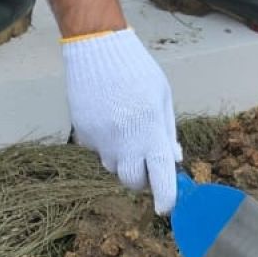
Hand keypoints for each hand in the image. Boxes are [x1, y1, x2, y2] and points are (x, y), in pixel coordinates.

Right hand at [62, 28, 182, 213]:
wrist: (97, 49)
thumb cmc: (137, 70)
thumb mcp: (163, 96)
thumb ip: (167, 131)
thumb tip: (174, 160)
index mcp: (149, 130)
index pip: (160, 176)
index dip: (165, 197)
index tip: (167, 207)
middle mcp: (124, 141)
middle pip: (132, 180)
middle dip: (142, 177)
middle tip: (147, 161)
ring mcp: (100, 140)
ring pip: (113, 166)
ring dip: (124, 158)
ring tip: (126, 128)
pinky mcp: (83, 135)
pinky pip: (98, 150)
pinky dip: (107, 142)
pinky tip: (109, 117)